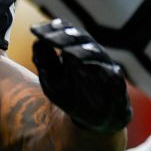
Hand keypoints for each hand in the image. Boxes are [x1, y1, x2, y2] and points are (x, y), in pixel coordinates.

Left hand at [31, 18, 131, 134]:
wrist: (93, 122)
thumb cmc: (72, 96)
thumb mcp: (52, 80)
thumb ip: (45, 62)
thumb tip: (36, 41)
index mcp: (76, 50)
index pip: (66, 32)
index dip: (52, 28)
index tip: (34, 29)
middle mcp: (92, 54)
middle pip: (80, 38)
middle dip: (63, 37)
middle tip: (47, 37)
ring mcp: (106, 66)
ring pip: (95, 52)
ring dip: (80, 50)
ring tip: (64, 51)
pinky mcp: (117, 82)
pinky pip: (111, 72)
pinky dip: (99, 68)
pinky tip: (85, 67)